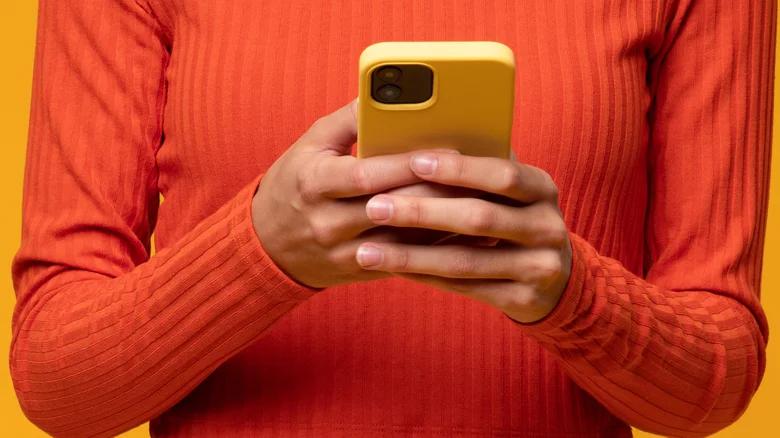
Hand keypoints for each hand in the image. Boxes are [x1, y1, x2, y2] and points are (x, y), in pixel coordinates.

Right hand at [252, 100, 467, 288]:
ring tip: (484, 207)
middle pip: (393, 207)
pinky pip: (405, 262)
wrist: (267, 246)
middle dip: (438, 192)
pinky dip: (437, 249)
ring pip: (406, 240)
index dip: (408, 165)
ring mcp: (346, 252)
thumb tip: (388, 91)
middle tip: (480, 178)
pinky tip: (467, 237)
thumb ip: (349, 120)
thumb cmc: (294, 184)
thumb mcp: (311, 145)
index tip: (447, 152)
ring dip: (446, 224)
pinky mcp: (361, 271)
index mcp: (316, 183)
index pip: (368, 175)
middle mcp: (329, 221)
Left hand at [354, 151, 572, 322]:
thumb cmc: (513, 220)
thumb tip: (419, 141)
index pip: (501, 174)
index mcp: (542, 189)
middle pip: (478, 218)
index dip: (458, 168)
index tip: (413, 161)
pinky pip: (464, 287)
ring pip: (464, 261)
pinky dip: (424, 276)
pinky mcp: (524, 300)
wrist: (556, 281)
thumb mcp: (510, 193)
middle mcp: (548, 227)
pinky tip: (390, 268)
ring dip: (410, 255)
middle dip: (421, 212)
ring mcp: (539, 267)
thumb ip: (478, 171)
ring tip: (366, 250)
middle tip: (374, 207)